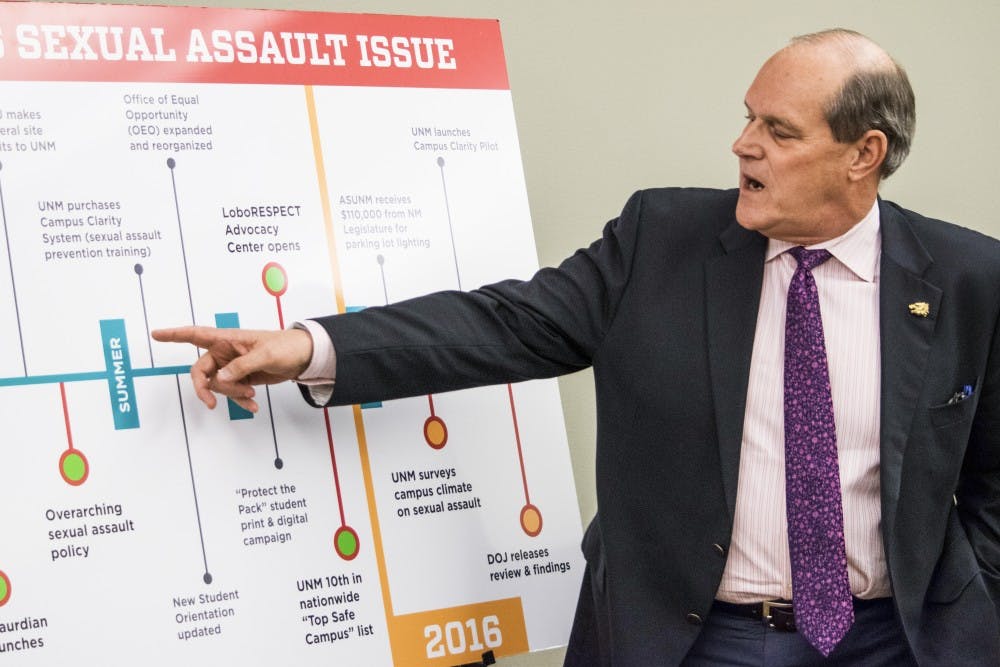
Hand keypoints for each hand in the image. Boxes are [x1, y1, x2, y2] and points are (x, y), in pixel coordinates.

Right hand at [151, 326, 312, 411]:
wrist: (303, 358)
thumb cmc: (285, 346)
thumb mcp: (265, 354)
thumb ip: (242, 366)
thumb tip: (220, 378)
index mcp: (227, 339)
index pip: (195, 334)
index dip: (174, 334)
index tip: (156, 334)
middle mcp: (225, 352)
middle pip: (201, 371)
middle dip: (205, 387)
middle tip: (210, 403)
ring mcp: (232, 366)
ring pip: (217, 385)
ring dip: (231, 393)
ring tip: (251, 393)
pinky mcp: (241, 378)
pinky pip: (232, 393)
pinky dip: (241, 400)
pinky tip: (253, 406)